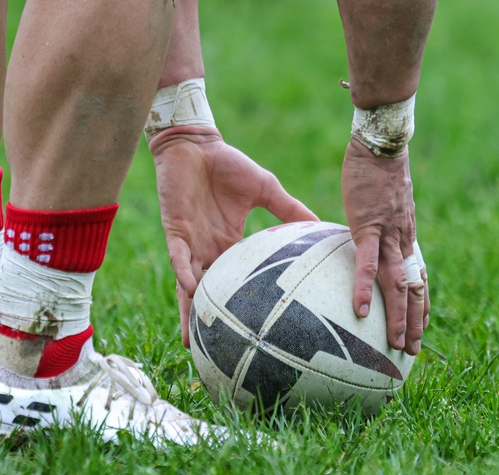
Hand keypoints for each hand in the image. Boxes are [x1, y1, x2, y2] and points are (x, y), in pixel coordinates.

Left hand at [151, 127, 317, 346]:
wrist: (197, 144)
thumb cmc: (229, 164)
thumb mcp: (266, 189)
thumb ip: (290, 209)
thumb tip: (322, 225)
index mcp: (230, 243)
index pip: (236, 281)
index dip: (242, 305)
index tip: (254, 328)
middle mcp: (209, 250)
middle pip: (208, 294)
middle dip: (208, 323)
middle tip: (215, 354)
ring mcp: (191, 243)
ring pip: (188, 286)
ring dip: (189, 310)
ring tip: (192, 339)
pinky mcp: (176, 231)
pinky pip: (180, 259)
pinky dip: (185, 274)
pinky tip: (191, 289)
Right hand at [341, 137, 426, 355]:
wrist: (382, 144)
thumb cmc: (376, 166)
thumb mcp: (380, 199)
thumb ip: (374, 218)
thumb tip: (363, 226)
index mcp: (405, 235)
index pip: (418, 276)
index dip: (420, 304)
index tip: (420, 327)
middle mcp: (403, 240)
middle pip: (414, 288)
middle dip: (415, 321)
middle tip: (412, 351)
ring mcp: (389, 236)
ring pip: (398, 284)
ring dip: (399, 316)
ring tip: (397, 344)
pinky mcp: (369, 228)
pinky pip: (367, 264)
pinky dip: (366, 289)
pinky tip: (361, 310)